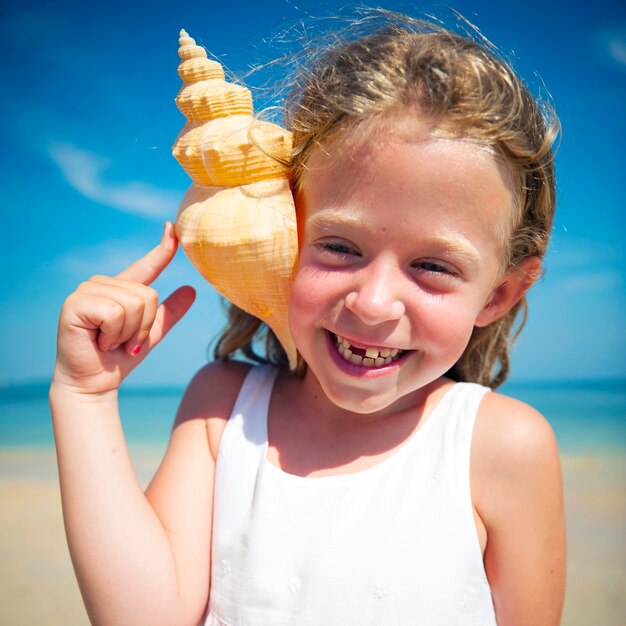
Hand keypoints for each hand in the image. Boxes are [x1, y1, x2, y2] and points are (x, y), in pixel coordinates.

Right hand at [52, 222, 195, 394]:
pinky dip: (114, 334)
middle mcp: (103, 283)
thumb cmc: (119, 359)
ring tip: (110, 342)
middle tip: (124, 343)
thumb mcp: (151, 333)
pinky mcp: (75, 303)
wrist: (94, 383)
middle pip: (148, 295)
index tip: (173, 226)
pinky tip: (99, 341)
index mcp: (121, 288)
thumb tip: (192, 289)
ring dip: (128, 333)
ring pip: (134, 304)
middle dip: (143, 327)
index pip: (147, 265)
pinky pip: (116, 313)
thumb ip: (169, 312)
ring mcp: (87, 291)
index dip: (163, 248)